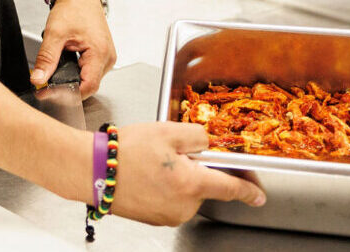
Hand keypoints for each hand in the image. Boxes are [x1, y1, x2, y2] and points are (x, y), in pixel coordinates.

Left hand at [31, 0, 115, 96]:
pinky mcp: (102, 55)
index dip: (68, 94)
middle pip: (88, 86)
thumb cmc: (73, 8)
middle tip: (45, 88)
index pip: (87, 87)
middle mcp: (107, 58)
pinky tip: (65, 69)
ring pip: (89, 80)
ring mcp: (107, 57)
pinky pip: (90, 72)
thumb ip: (46, 59)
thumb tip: (38, 79)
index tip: (49, 93)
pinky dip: (77, 73)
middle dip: (67, 89)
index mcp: (99, 53)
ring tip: (54, 77)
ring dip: (72, 81)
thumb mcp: (55, 34)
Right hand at [110, 122, 265, 225]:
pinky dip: (165, 188)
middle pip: (204, 186)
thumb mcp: (167, 131)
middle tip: (174, 152)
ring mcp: (168, 215)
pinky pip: (170, 201)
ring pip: (187, 193)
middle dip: (197, 170)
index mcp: (192, 184)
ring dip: (180, 178)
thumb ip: (197, 135)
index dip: (249, 191)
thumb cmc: (125, 151)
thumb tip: (209, 143)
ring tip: (153, 162)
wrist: (91, 170)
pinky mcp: (155, 218)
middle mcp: (184, 206)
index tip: (258, 195)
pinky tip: (147, 173)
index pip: (231, 189)